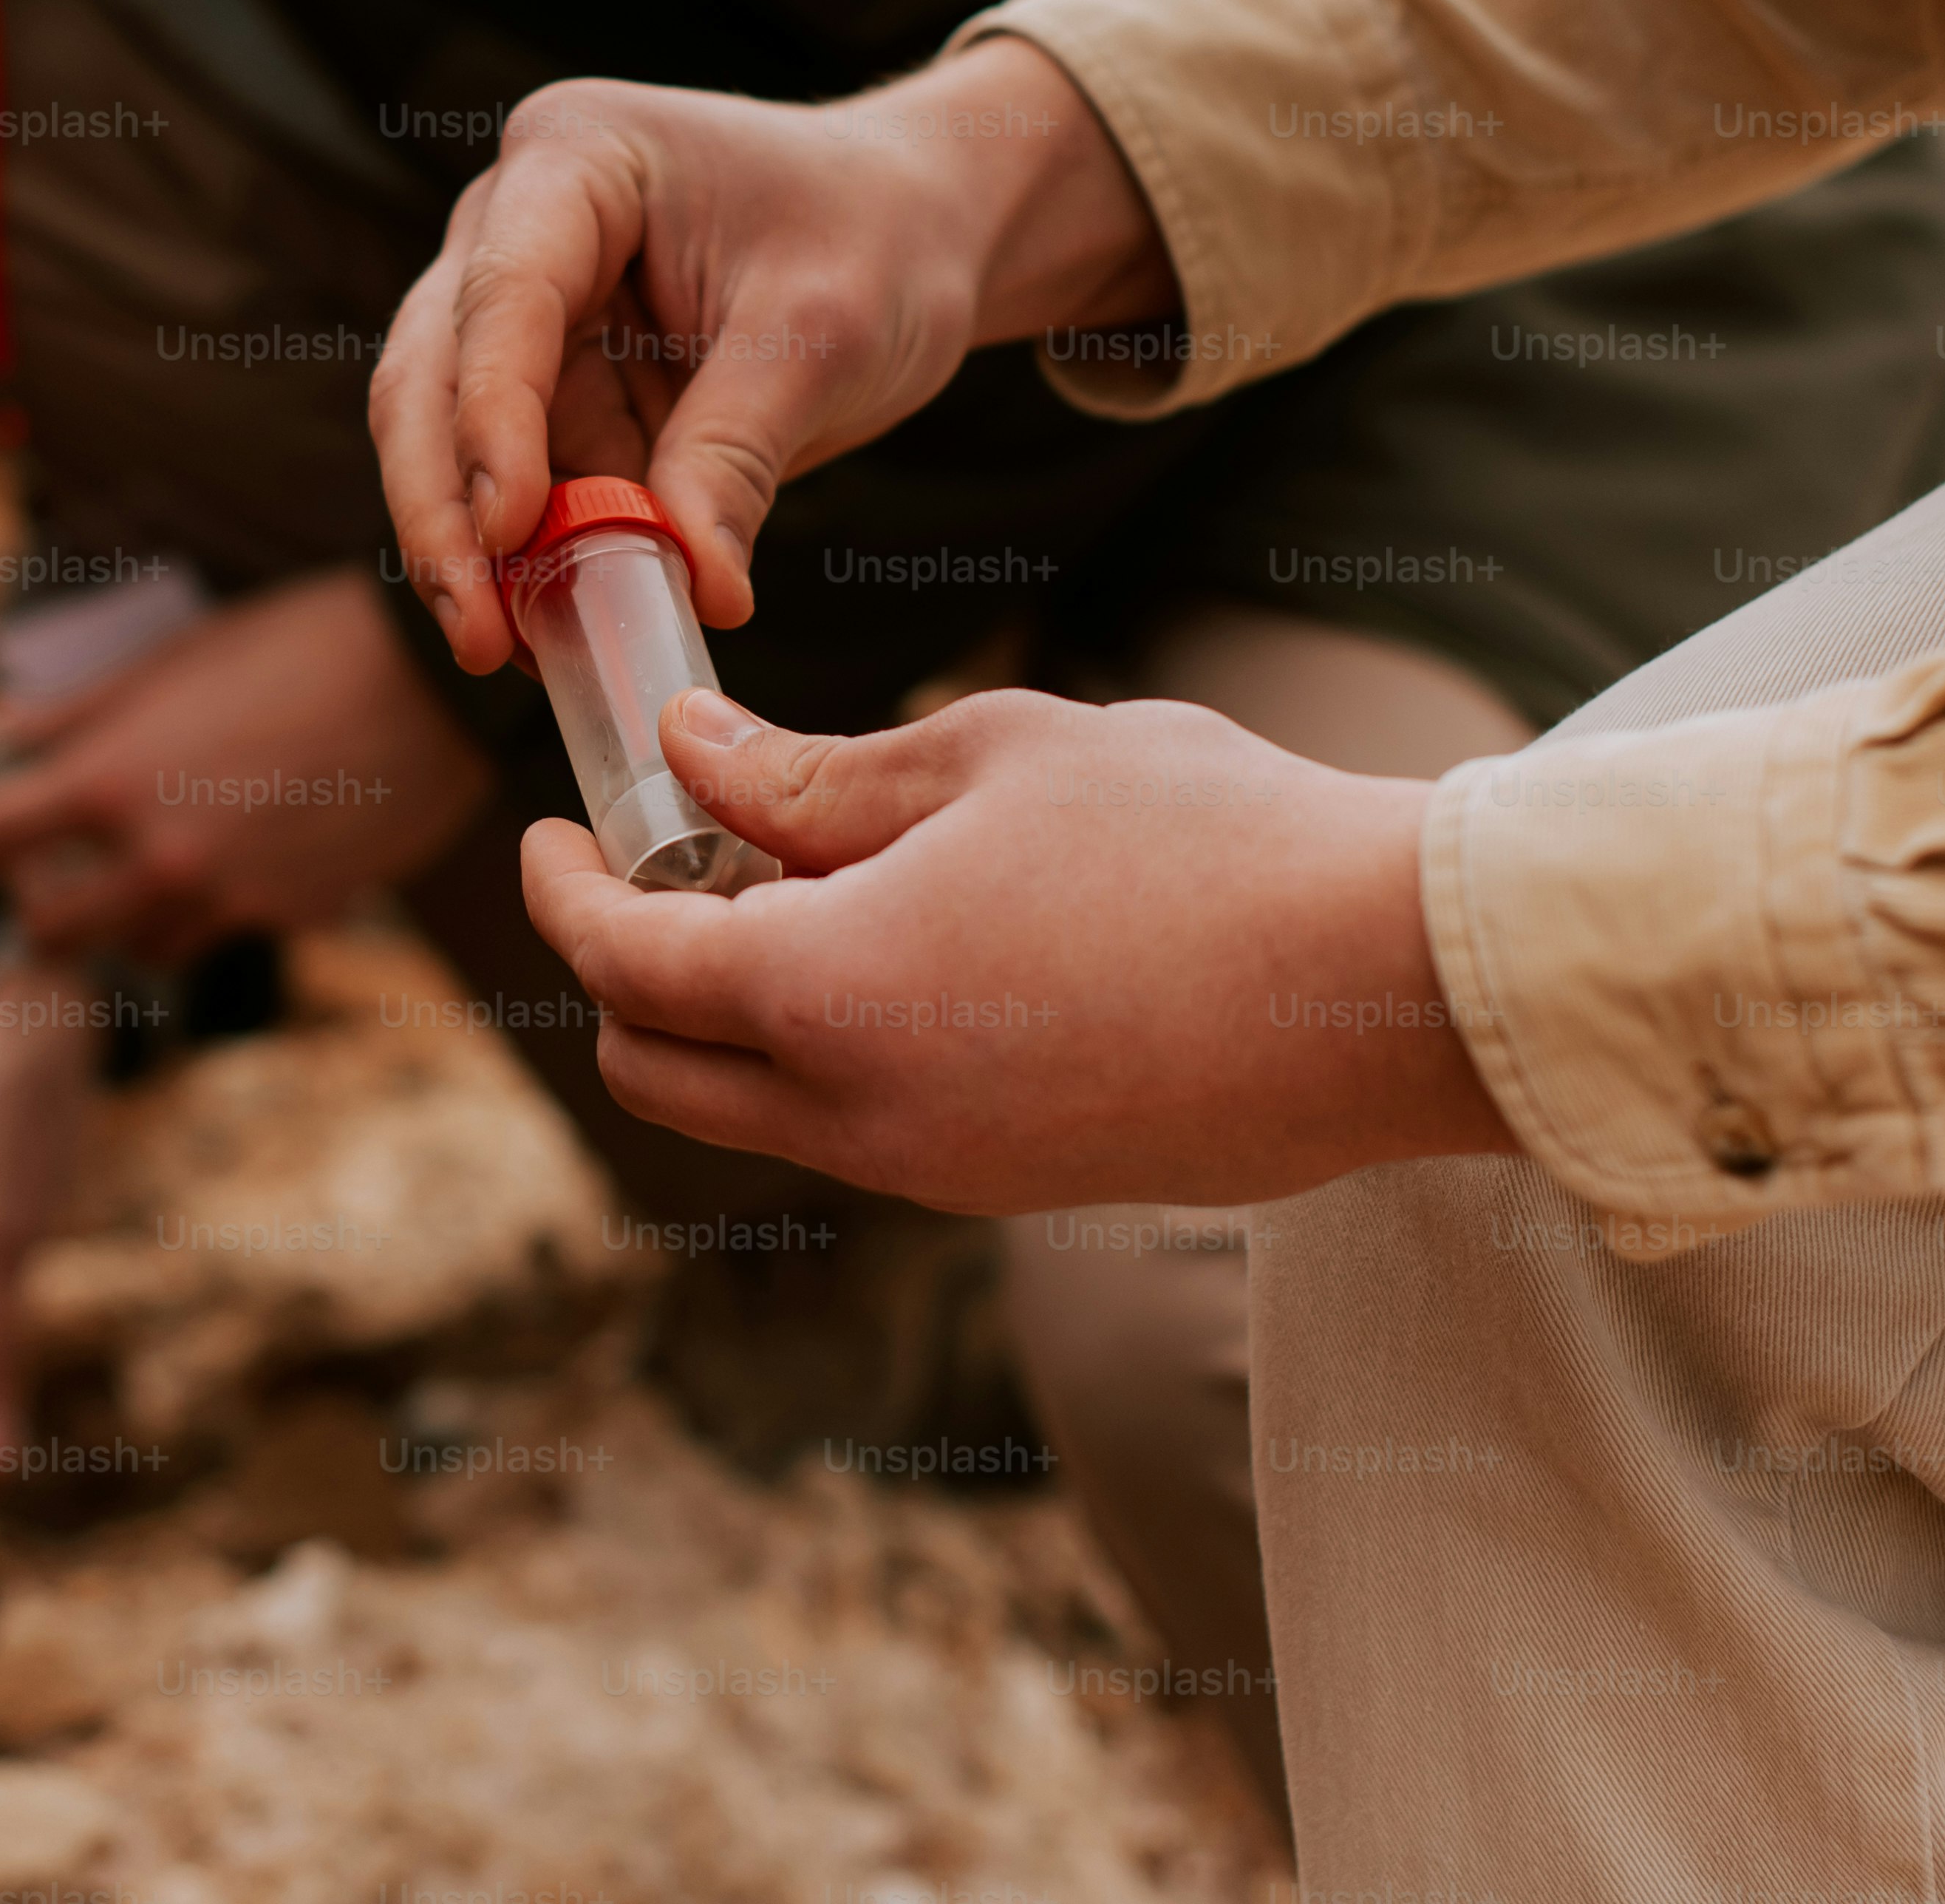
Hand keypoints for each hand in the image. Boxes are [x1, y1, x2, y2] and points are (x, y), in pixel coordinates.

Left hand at [0, 565, 491, 962]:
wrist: (431, 682)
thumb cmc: (294, 645)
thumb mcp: (172, 660)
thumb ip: (73, 711)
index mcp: (112, 780)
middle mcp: (160, 856)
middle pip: (48, 930)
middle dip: (40, 903)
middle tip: (55, 868)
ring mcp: (228, 898)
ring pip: (140, 947)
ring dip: (130, 916)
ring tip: (155, 859)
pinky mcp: (293, 917)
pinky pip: (228, 929)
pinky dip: (218, 905)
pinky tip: (246, 848)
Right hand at [368, 39, 1176, 675]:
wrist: (920, 227)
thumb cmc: (882, 235)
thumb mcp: (829, 334)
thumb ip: (741, 450)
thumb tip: (694, 586)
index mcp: (575, 157)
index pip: (505, 294)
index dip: (489, 417)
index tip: (506, 531)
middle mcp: (516, 223)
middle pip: (433, 373)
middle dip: (445, 510)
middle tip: (475, 631)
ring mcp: (524, 310)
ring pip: (449, 443)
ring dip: (474, 553)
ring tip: (509, 654)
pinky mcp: (553, 389)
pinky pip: (518, 485)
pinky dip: (531, 560)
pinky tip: (550, 635)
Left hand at [521, 687, 1517, 1212]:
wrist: (1388, 985)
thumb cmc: (1199, 839)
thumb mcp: (989, 756)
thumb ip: (814, 774)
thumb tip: (688, 757)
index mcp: (829, 999)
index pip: (621, 964)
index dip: (565, 889)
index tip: (556, 828)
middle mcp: (863, 1118)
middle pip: (656, 1070)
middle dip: (624, 971)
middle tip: (672, 857)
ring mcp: (940, 1173)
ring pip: (756, 1111)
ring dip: (733, 1015)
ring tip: (800, 881)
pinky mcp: (1016, 1188)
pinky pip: (861, 1130)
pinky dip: (828, 1050)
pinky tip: (905, 942)